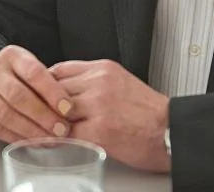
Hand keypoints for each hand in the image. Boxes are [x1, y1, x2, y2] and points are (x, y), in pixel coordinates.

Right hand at [0, 45, 73, 143]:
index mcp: (11, 56)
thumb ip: (46, 83)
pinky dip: (17, 138)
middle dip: (43, 115)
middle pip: (18, 95)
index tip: (68, 109)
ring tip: (50, 140)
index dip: (52, 92)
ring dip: (31, 131)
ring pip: (6, 115)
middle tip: (62, 129)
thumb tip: (70, 109)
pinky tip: (33, 142)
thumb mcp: (28, 68)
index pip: (33, 72)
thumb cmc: (12, 77)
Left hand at [50, 59, 170, 171]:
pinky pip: (67, 134)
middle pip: (55, 89)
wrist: (172, 132)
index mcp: (104, 69)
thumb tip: (65, 91)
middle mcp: (99, 82)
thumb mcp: (120, 83)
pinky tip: (60, 144)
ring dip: (52, 123)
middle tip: (41, 118)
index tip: (42, 96)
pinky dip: (59, 140)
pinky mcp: (100, 129)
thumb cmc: (149, 114)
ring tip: (49, 132)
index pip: (60, 69)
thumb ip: (93, 83)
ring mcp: (99, 104)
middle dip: (46, 106)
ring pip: (58, 111)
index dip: (47, 86)